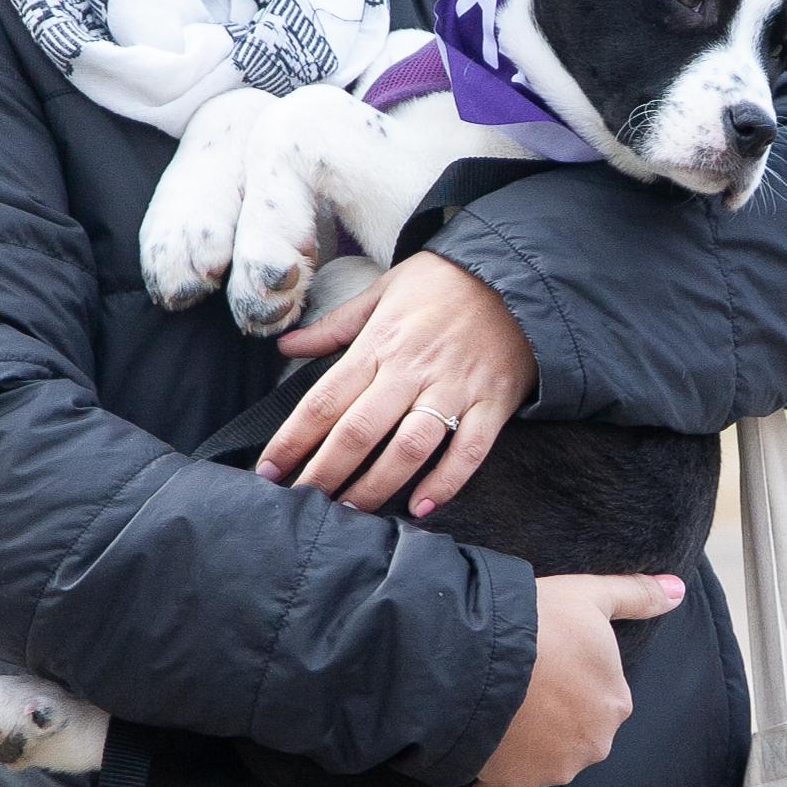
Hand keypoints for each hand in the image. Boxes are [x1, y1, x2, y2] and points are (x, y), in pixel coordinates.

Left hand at [260, 252, 535, 515]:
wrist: (518, 272)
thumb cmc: (444, 283)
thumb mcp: (384, 291)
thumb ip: (334, 326)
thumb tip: (285, 347)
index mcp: (380, 343)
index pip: (324, 399)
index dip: (292, 439)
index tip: (268, 471)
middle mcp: (412, 369)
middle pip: (359, 430)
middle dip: (325, 472)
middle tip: (302, 504)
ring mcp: (454, 388)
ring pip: (409, 447)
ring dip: (377, 485)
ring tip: (350, 513)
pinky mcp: (491, 403)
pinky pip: (468, 451)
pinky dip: (446, 482)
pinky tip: (421, 508)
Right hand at [475, 572, 684, 786]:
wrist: (475, 660)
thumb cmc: (537, 624)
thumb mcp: (589, 596)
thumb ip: (637, 595)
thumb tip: (678, 591)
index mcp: (615, 703)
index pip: (597, 694)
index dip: (569, 676)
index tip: (546, 660)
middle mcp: (594, 744)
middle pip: (574, 729)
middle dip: (553, 713)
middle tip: (522, 682)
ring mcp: (554, 769)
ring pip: (543, 754)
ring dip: (527, 738)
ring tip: (501, 704)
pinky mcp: (514, 784)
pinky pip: (510, 774)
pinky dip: (500, 759)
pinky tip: (487, 729)